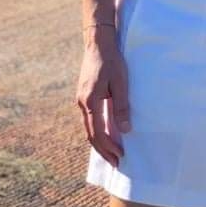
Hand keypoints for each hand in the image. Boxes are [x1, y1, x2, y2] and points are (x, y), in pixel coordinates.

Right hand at [76, 27, 130, 164]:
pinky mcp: (84, 96)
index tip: (120, 157)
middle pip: (90, 134)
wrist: (98, 43)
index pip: (97, 133)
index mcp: (90, 101)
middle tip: (116, 163)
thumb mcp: (121, 82)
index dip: (108, 147)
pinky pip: (89, 119)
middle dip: (103, 150)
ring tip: (111, 154)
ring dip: (99, 143)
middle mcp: (82, 103)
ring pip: (88, 128)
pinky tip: (105, 135)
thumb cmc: (112, 61)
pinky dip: (96, 131)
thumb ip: (121, 106)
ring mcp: (81, 100)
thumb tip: (124, 130)